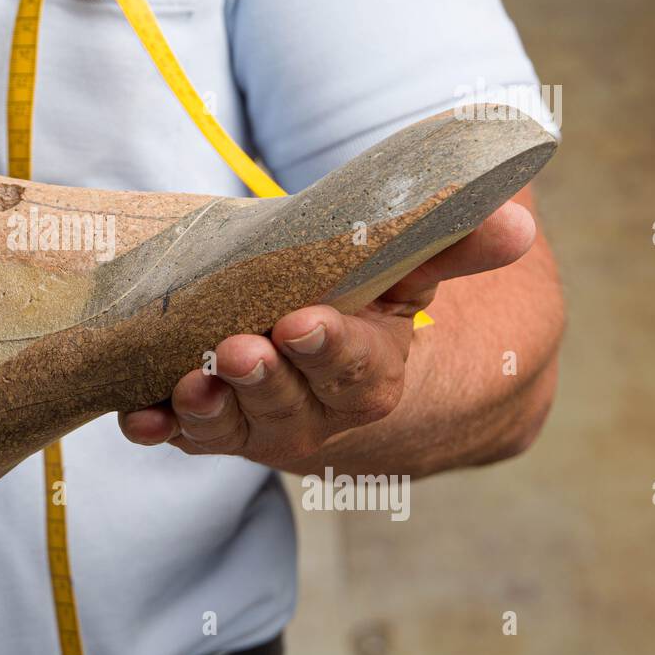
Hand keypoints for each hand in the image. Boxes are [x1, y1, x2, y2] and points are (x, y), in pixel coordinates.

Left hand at [117, 201, 537, 469]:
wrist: (335, 372)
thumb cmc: (369, 308)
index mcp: (371, 372)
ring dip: (210, 407)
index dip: (331, 348)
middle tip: (238, 349)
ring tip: (189, 381)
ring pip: (236, 428)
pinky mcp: (213, 428)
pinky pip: (183, 436)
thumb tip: (519, 218)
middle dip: (264, 379)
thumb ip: (450, 243)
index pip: (358, 367)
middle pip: (292, 404)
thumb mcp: (406, 273)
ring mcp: (260, 426)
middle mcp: (317, 412)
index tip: (301, 322)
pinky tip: (136, 418)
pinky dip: (158, 429)